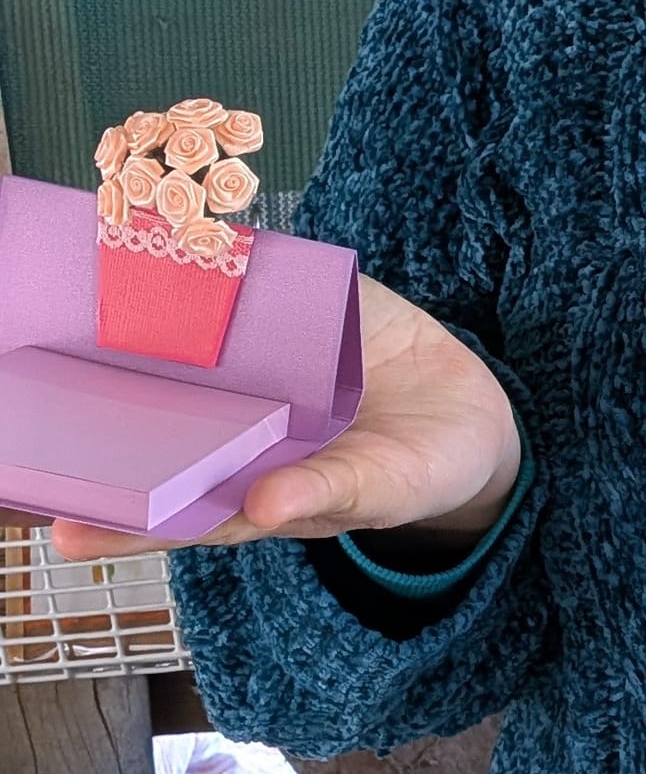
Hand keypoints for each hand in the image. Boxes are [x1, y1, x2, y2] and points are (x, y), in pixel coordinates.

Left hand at [7, 275, 520, 563]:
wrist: (475, 414)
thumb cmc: (421, 472)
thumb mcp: (389, 488)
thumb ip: (331, 492)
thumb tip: (266, 508)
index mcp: (250, 488)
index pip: (168, 507)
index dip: (116, 517)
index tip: (61, 527)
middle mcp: (240, 429)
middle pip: (159, 426)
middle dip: (101, 421)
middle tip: (40, 415)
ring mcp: (266, 368)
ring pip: (195, 351)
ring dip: (146, 330)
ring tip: (83, 314)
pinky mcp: (303, 312)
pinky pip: (254, 289)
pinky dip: (220, 267)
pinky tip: (183, 246)